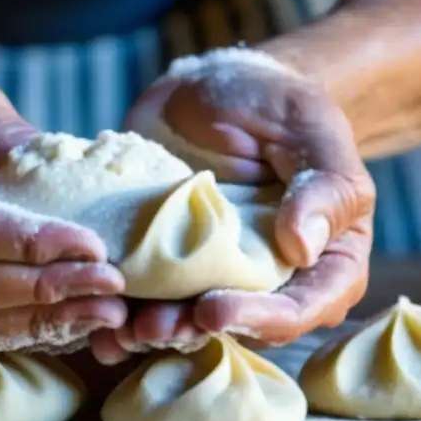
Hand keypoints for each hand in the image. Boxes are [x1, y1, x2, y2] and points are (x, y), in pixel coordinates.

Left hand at [89, 49, 374, 364]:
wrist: (216, 88)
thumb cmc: (278, 106)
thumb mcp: (312, 131)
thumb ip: (324, 187)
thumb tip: (303, 248)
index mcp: (322, 262)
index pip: (300, 307)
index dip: (260, 319)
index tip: (214, 311)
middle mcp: (271, 281)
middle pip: (238, 326)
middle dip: (192, 332)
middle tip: (153, 326)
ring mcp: (215, 276)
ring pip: (188, 322)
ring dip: (152, 332)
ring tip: (119, 328)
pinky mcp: (168, 264)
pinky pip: (148, 299)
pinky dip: (123, 313)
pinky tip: (96, 319)